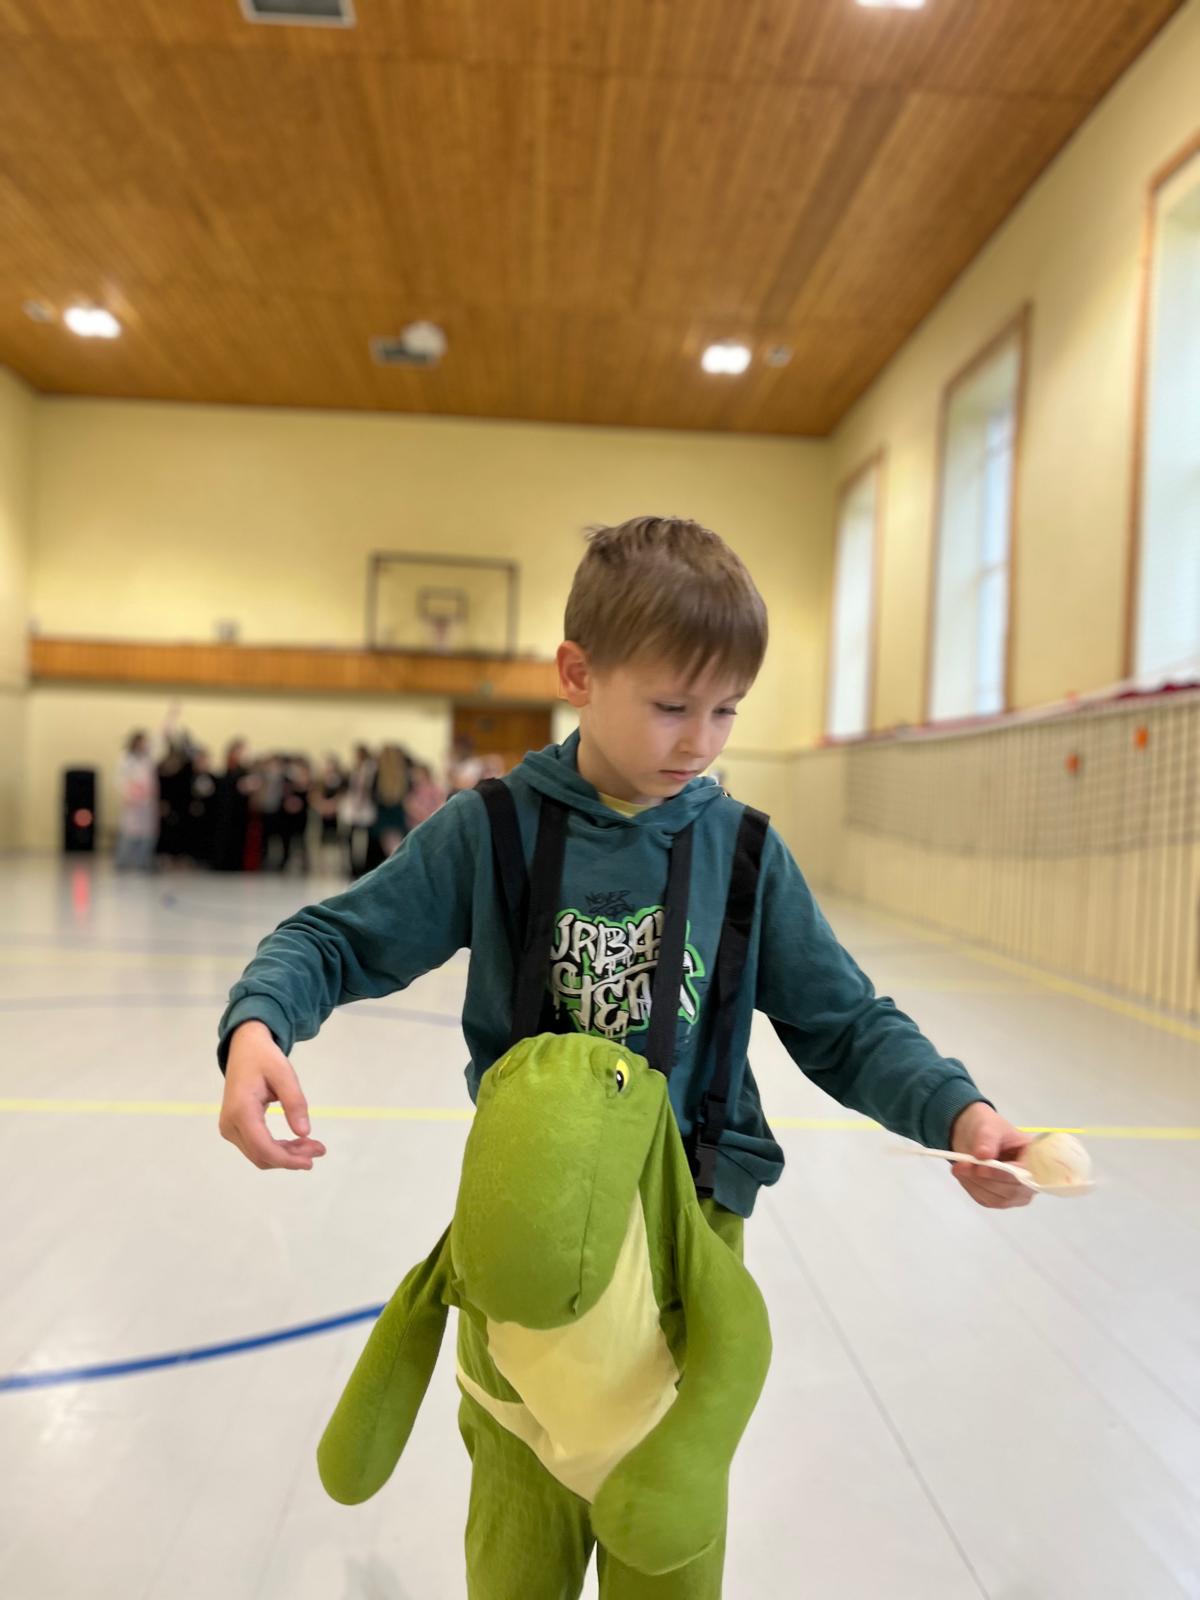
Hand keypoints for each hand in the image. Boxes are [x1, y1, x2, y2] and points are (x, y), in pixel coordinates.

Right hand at [219, 1021, 326, 1170]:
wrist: (244, 1048)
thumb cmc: (264, 1058)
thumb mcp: (284, 1074)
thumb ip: (295, 1102)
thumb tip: (305, 1133)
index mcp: (241, 1110)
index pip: (263, 1147)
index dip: (287, 1159)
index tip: (311, 1161)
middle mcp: (230, 1124)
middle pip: (261, 1155)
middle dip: (291, 1158)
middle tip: (319, 1150)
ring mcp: (229, 1128)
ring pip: (259, 1154)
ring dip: (286, 1156)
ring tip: (312, 1147)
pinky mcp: (234, 1128)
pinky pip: (256, 1146)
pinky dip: (277, 1149)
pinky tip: (297, 1144)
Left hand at [949, 1102, 1032, 1208]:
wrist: (973, 1135)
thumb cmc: (987, 1128)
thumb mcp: (988, 1126)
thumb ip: (987, 1139)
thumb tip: (983, 1154)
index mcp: (1033, 1157)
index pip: (1025, 1174)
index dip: (1004, 1175)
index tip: (981, 1169)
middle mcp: (1029, 1179)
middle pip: (1012, 1191)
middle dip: (985, 1180)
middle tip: (962, 1166)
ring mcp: (1015, 1191)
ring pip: (998, 1199)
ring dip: (975, 1184)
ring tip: (959, 1167)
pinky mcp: (999, 1198)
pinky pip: (986, 1200)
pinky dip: (971, 1188)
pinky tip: (963, 1174)